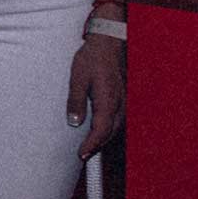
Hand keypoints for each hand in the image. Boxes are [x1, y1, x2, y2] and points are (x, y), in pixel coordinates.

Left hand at [67, 31, 124, 154]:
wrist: (107, 42)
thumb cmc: (91, 58)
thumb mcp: (77, 77)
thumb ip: (76, 101)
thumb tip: (74, 122)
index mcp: (108, 100)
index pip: (102, 130)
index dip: (92, 145)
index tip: (81, 155)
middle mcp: (119, 103)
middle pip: (110, 132)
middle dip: (97, 146)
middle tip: (82, 155)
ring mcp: (123, 100)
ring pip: (116, 127)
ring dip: (103, 138)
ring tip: (89, 147)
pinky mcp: (122, 97)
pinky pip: (118, 119)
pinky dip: (109, 128)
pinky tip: (100, 130)